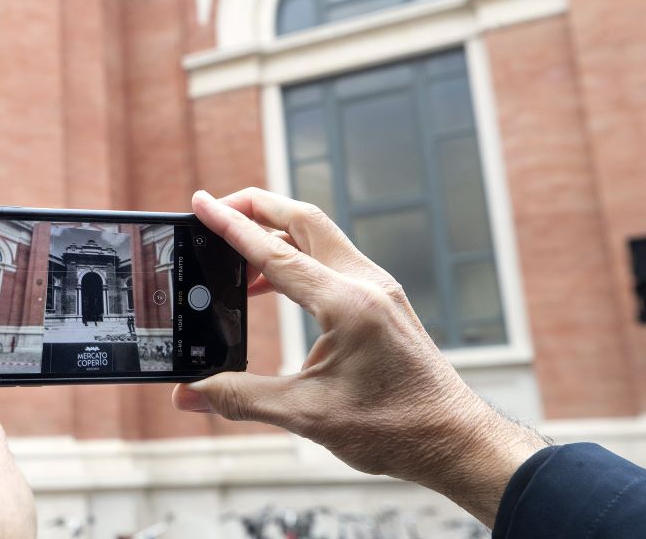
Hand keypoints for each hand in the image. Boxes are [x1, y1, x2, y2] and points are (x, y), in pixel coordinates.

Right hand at [173, 189, 547, 525]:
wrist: (456, 441)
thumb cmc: (395, 429)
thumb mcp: (307, 415)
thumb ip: (241, 398)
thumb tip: (189, 393)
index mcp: (346, 304)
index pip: (276, 252)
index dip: (230, 226)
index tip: (200, 203)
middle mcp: (365, 284)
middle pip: (303, 219)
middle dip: (256, 206)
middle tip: (216, 209)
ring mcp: (378, 288)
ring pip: (320, 235)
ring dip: (276, 231)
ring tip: (236, 253)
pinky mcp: (383, 300)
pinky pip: (332, 258)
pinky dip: (297, 255)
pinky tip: (273, 283)